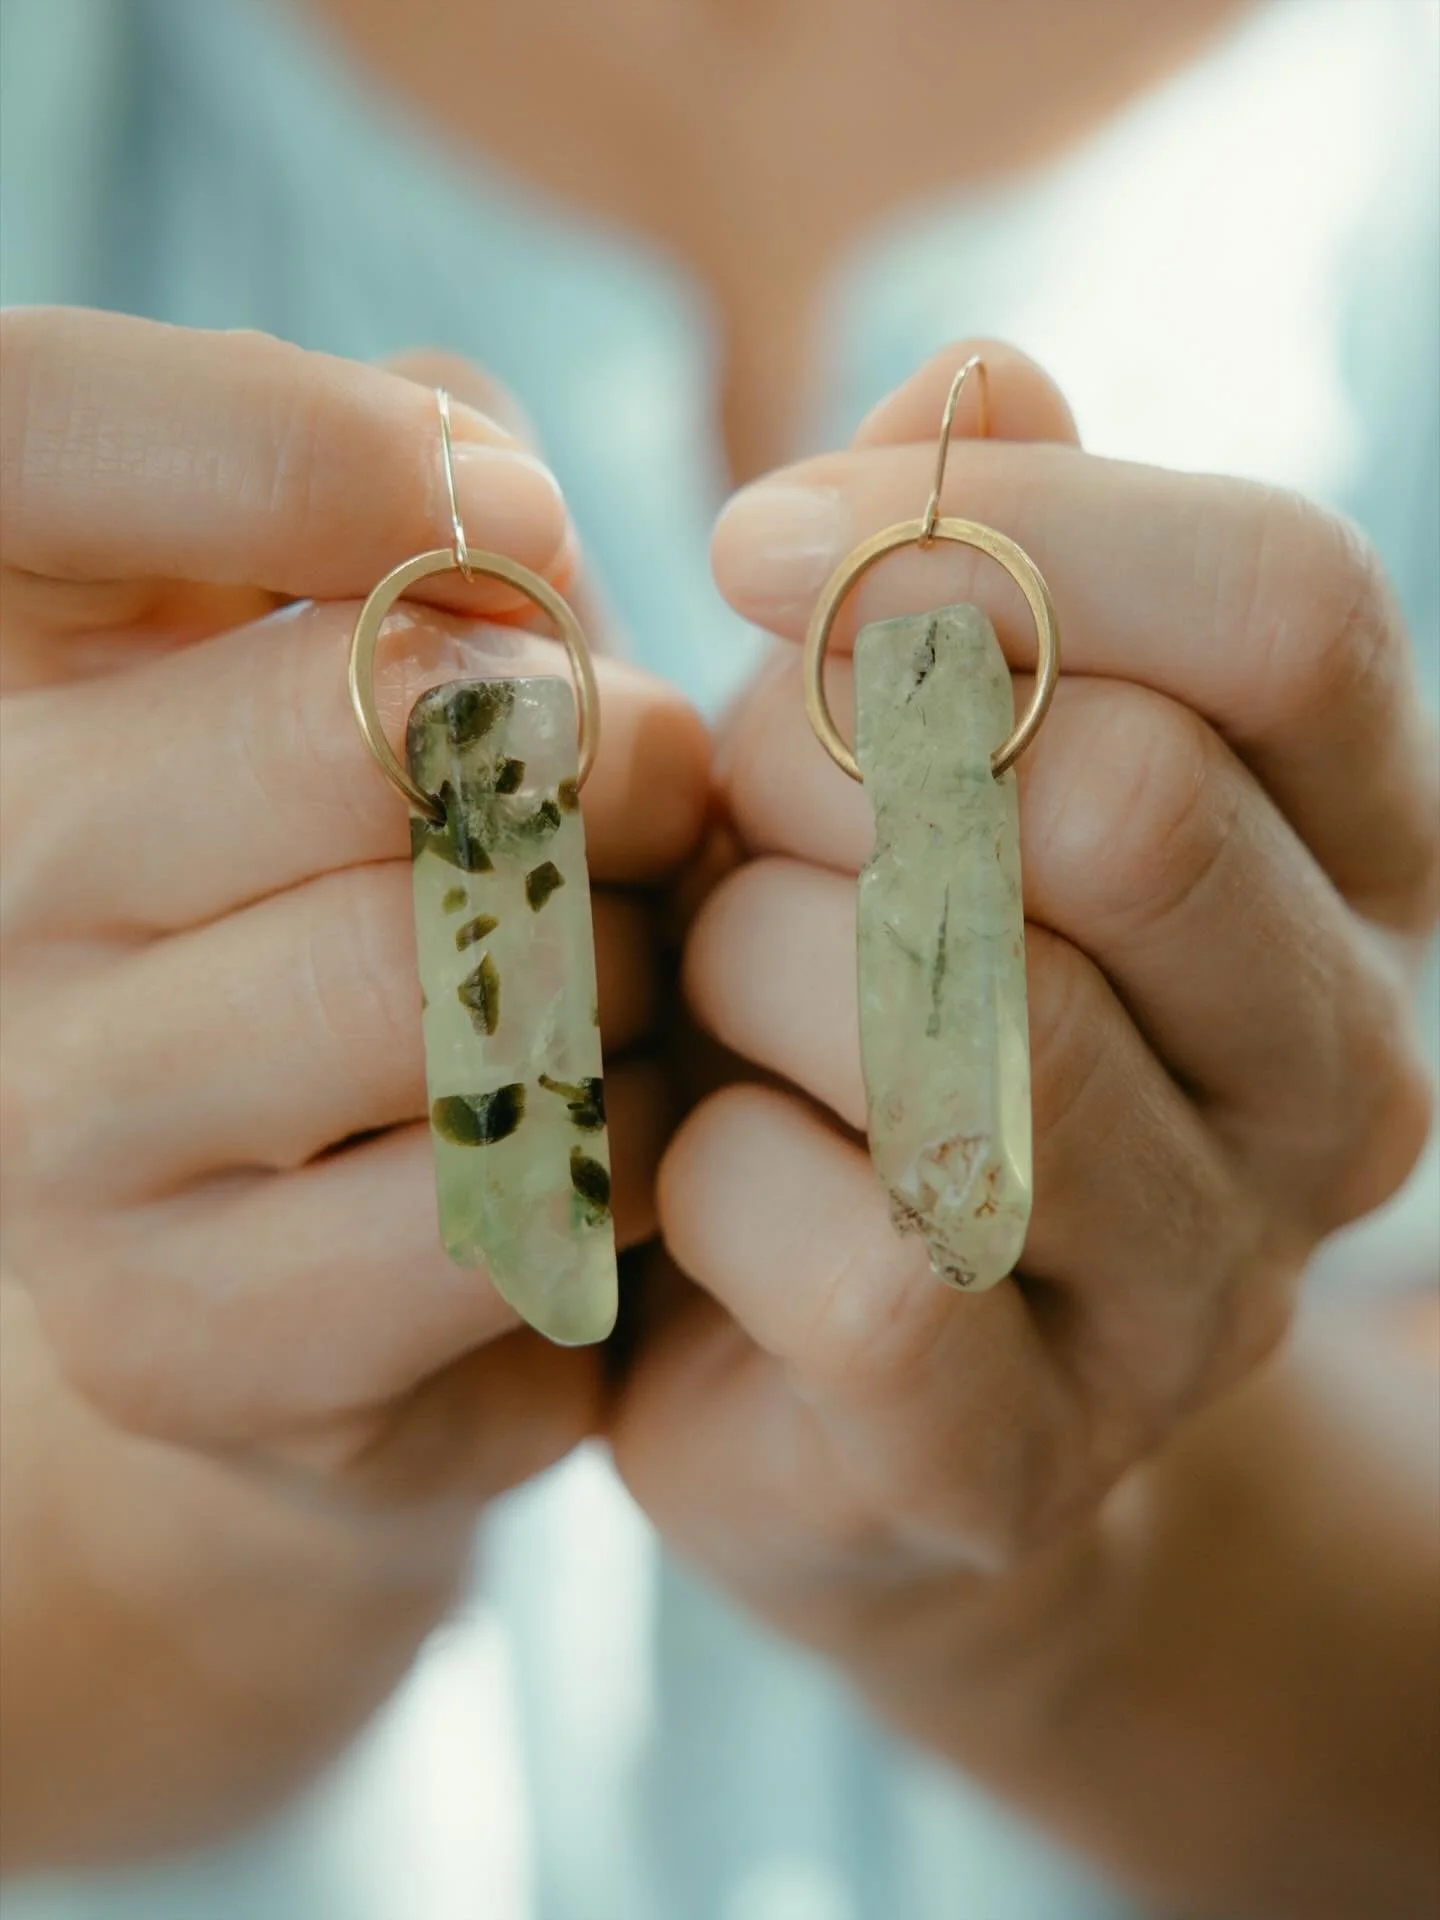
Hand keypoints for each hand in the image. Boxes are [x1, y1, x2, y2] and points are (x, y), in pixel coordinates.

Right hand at [0, 310, 707, 1858]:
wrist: (399, 1227)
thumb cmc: (458, 881)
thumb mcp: (449, 645)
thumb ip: (449, 500)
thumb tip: (490, 500)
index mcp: (24, 663)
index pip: (32, 426)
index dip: (290, 436)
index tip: (518, 528)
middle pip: (337, 731)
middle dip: (589, 758)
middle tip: (653, 800)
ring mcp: (42, 1127)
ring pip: (416, 981)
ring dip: (611, 973)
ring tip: (627, 982)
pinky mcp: (165, 1339)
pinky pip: (469, 1210)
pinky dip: (605, 1161)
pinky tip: (598, 1139)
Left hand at [611, 341, 1437, 1708]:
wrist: (823, 1353)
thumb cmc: (847, 987)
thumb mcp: (898, 753)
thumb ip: (960, 569)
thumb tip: (981, 365)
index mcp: (1349, 859)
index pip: (1290, 603)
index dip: (1002, 528)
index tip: (746, 543)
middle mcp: (1339, 1077)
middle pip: (1127, 801)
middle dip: (842, 760)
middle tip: (721, 794)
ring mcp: (1208, 1295)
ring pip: (981, 1033)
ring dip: (759, 966)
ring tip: (704, 984)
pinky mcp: (1030, 1461)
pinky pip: (863, 1273)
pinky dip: (710, 1184)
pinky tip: (690, 1170)